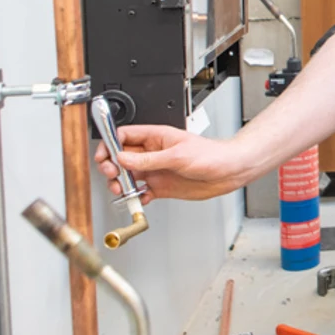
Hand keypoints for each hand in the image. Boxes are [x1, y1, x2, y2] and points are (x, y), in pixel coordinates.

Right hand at [93, 124, 255, 201]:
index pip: (124, 136)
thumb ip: (148, 159)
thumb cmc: (211, 154)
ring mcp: (156, 170)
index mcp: (156, 138)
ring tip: (122, 189)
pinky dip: (135, 197)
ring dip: (120, 183)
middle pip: (121, 158)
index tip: (105, 157)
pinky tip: (139, 198)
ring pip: (128, 176)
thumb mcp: (177, 155)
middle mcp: (153, 154)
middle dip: (111, 167)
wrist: (229, 171)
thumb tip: (122, 158)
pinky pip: (141, 192)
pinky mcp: (161, 186)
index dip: (110, 144)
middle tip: (113, 175)